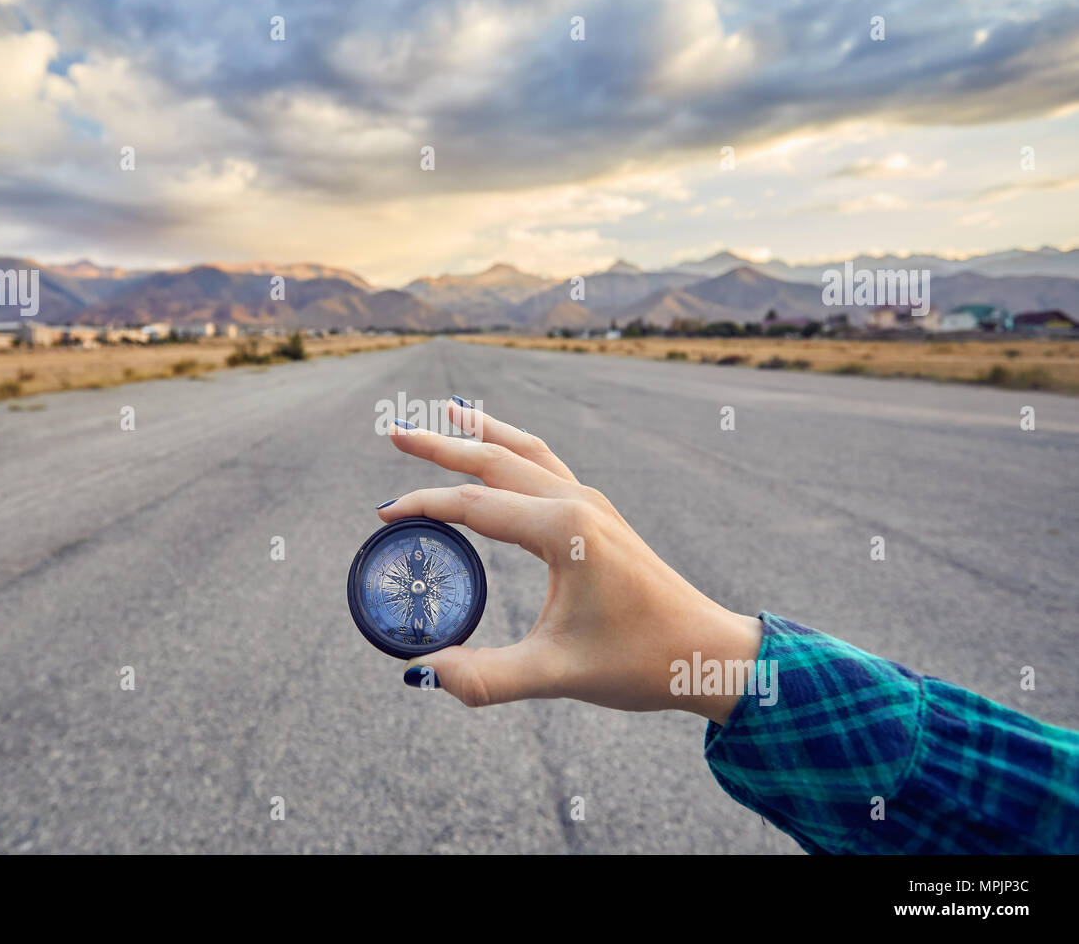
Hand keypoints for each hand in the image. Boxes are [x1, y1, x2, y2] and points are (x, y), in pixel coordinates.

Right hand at [378, 400, 761, 721]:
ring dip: (481, 434)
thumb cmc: (641, 662)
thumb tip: (422, 673)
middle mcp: (577, 504)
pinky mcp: (600, 516)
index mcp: (564, 530)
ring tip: (447, 413)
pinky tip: (501, 453)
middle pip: (496, 459)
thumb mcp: (558, 674)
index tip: (381, 515)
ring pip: (525, 452)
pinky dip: (513, 449)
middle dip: (442, 444)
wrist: (708, 652)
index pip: (475, 505)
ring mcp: (592, 504)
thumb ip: (486, 677)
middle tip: (394, 429)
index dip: (424, 505)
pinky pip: (546, 465)